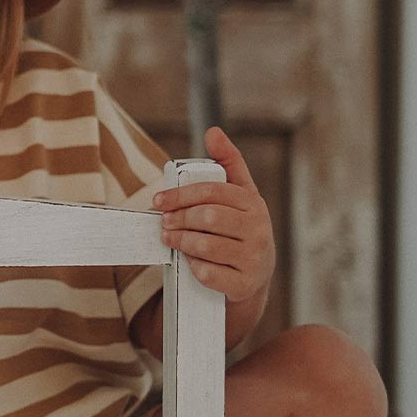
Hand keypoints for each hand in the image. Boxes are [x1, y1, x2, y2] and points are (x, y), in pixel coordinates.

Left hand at [154, 127, 274, 302]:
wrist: (254, 277)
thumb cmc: (240, 229)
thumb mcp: (239, 195)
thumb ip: (228, 163)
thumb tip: (213, 132)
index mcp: (253, 203)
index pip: (212, 191)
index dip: (180, 194)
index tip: (158, 201)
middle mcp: (258, 229)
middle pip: (208, 217)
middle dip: (179, 218)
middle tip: (163, 222)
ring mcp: (253, 258)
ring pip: (206, 245)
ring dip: (181, 241)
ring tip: (170, 238)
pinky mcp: (244, 284)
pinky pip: (209, 273)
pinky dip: (194, 267)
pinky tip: (190, 262)